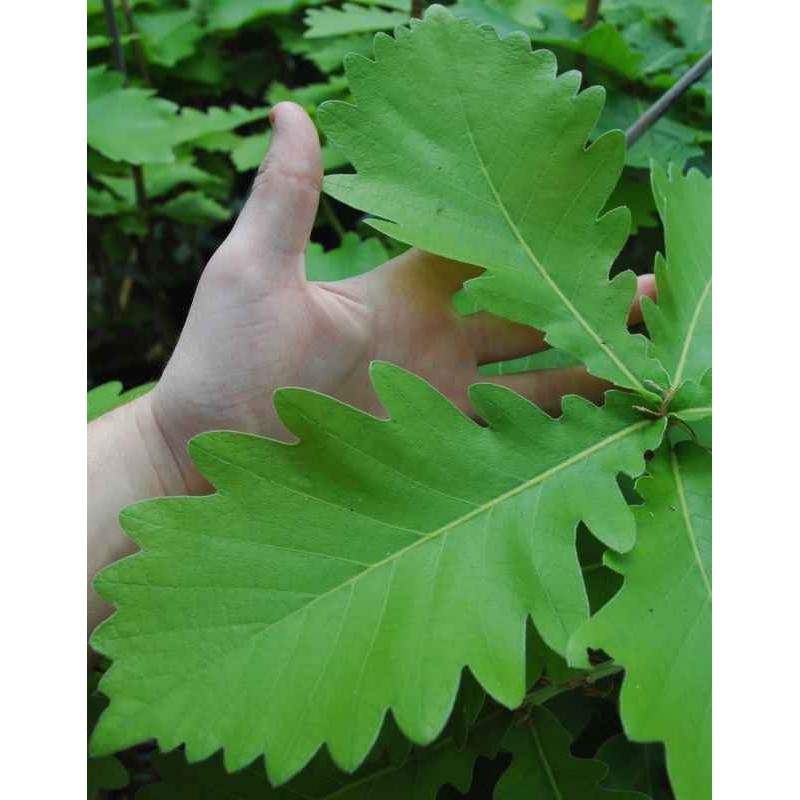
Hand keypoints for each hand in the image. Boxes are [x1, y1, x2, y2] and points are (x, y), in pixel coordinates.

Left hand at [147, 102, 653, 493]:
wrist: (200, 457)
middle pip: (528, 315)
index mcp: (404, 293)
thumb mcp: (253, 276)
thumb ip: (289, 201)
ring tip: (651, 357)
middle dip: (587, 303)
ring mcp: (442, 404)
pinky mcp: (439, 458)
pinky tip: (606, 430)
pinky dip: (558, 437)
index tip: (594, 219)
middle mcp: (436, 346)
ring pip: (535, 382)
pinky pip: (511, 444)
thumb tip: (292, 107)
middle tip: (653, 290)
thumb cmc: (220, 365)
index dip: (537, 236)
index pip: (487, 251)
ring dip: (591, 368)